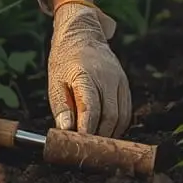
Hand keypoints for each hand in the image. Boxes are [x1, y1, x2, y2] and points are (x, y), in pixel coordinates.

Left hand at [47, 1, 131, 136]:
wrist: (83, 34)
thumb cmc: (65, 60)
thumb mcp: (55, 81)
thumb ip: (61, 106)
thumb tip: (66, 129)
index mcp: (86, 75)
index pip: (91, 108)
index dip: (87, 130)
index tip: (79, 144)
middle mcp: (107, 77)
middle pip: (109, 116)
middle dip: (98, 136)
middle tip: (86, 148)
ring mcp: (119, 81)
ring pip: (121, 117)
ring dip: (109, 134)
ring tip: (94, 141)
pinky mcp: (125, 85)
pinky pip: (126, 112)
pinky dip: (118, 126)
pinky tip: (105, 131)